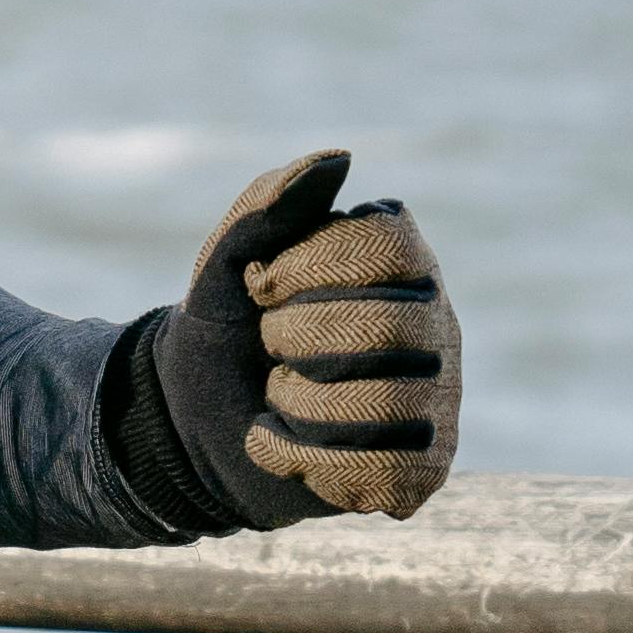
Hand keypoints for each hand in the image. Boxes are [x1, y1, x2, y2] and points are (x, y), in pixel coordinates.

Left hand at [149, 148, 463, 525]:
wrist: (196, 422)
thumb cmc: (226, 328)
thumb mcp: (226, 263)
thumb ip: (271, 206)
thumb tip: (339, 160)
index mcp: (400, 262)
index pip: (387, 244)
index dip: (313, 265)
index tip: (261, 285)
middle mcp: (435, 325)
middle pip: (388, 326)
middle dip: (300, 338)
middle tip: (269, 346)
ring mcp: (437, 398)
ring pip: (386, 404)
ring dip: (300, 405)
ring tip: (276, 399)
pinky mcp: (423, 467)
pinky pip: (386, 471)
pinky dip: (308, 462)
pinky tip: (282, 448)